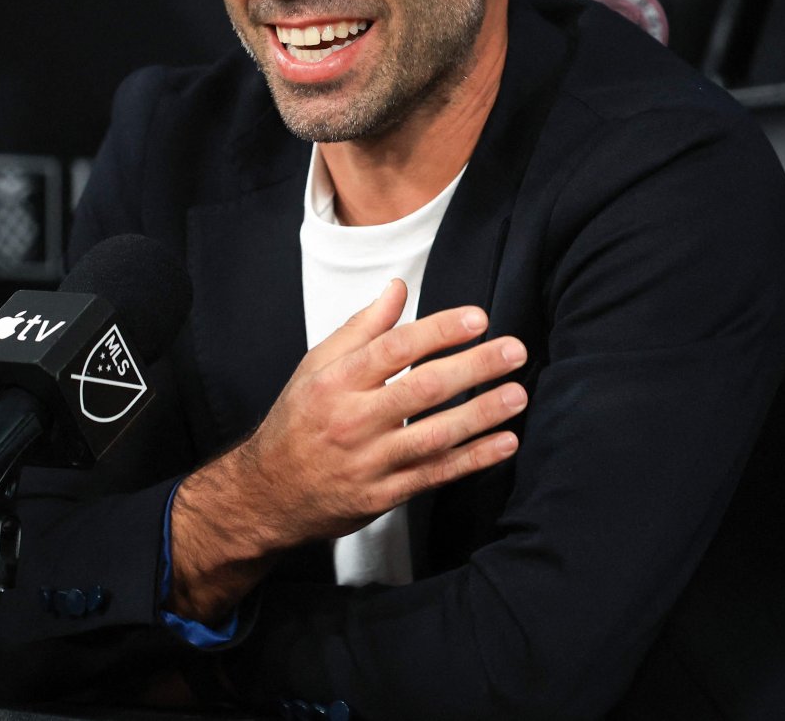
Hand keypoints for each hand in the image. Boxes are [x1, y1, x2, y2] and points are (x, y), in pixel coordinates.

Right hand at [166, 280, 527, 621]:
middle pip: (421, 389)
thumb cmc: (297, 422)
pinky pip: (435, 475)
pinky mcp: (383, 496)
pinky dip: (473, 459)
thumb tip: (398, 288)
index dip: (439, 331)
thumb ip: (362, 328)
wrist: (268, 495)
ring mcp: (369, 462)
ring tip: (517, 394)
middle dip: (473, 368)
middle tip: (513, 350)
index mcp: (336, 382)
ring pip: (434, 436)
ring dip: (481, 415)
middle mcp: (352, 420)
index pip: (394, 348)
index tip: (478, 318)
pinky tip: (504, 442)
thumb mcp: (316, 366)